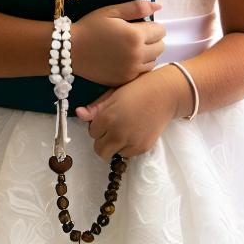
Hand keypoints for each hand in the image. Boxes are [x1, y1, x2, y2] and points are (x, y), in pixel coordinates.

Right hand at [70, 0, 164, 86]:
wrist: (71, 50)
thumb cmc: (90, 27)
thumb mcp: (111, 12)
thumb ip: (136, 8)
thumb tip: (158, 6)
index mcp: (136, 35)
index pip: (160, 31)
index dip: (152, 26)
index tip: (140, 25)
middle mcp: (137, 55)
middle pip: (160, 47)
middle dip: (152, 40)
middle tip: (136, 36)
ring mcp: (131, 70)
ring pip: (153, 62)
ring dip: (148, 54)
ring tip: (131, 48)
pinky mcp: (124, 80)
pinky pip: (142, 73)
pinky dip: (139, 66)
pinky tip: (126, 59)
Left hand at [73, 64, 189, 158]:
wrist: (164, 94)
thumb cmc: (137, 89)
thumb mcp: (113, 94)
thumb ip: (96, 107)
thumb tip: (78, 113)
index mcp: (107, 117)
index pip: (92, 132)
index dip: (97, 126)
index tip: (106, 119)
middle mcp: (117, 133)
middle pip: (99, 150)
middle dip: (102, 141)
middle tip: (111, 130)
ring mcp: (131, 142)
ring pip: (113, 153)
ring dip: (115, 145)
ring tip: (124, 130)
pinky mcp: (142, 148)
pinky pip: (127, 154)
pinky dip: (127, 147)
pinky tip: (134, 133)